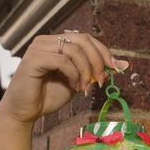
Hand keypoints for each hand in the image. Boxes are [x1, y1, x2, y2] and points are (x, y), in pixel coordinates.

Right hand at [0, 32, 126, 125]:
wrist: (25, 112)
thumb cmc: (49, 96)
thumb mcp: (80, 81)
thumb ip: (96, 71)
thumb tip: (123, 64)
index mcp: (57, 42)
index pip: (86, 38)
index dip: (103, 51)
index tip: (116, 68)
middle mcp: (47, 41)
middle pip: (82, 39)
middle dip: (98, 60)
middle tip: (102, 80)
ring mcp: (38, 48)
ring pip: (74, 49)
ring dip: (86, 70)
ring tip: (85, 88)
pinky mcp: (33, 59)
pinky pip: (62, 60)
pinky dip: (74, 74)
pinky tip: (74, 87)